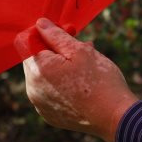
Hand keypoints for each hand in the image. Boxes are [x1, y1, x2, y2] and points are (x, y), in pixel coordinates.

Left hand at [15, 18, 138, 141]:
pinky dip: (61, 84)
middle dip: (53, 48)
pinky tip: (81, 83)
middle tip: (79, 45)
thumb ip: (57, 36)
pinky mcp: (49, 115)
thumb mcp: (81, 51)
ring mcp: (40, 104)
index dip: (44, 32)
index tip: (65, 31)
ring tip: (84, 65)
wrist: (115, 117)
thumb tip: (40, 24)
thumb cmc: (100, 81)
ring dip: (58, 66)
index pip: (26, 41)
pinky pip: (49, 92)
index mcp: (38, 69)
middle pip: (34, 58)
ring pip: (43, 76)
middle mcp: (33, 88)